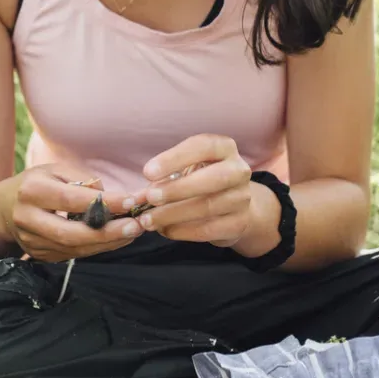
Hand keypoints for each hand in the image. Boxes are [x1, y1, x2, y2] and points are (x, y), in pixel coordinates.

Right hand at [0, 162, 144, 261]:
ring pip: (74, 249)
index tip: (131, 201)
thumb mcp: (54, 170)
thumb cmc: (35, 184)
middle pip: (71, 233)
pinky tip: (117, 239)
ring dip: (108, 243)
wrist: (2, 210)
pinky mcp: (39, 256)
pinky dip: (98, 248)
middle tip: (137, 226)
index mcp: (32, 191)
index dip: (103, 203)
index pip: (71, 199)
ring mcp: (32, 242)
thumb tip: (110, 197)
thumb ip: (83, 179)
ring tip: (133, 232)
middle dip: (108, 232)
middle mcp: (28, 219)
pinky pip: (73, 255)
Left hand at [134, 134, 255, 247]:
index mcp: (224, 148)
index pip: (203, 146)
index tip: (148, 172)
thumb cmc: (201, 179)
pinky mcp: (239, 223)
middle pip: (212, 178)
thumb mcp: (185, 170)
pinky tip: (165, 230)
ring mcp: (242, 198)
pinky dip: (183, 231)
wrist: (233, 204)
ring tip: (148, 220)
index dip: (174, 158)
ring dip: (173, 214)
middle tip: (150, 198)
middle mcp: (238, 170)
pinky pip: (210, 229)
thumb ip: (162, 179)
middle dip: (177, 189)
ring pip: (208, 206)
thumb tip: (136, 198)